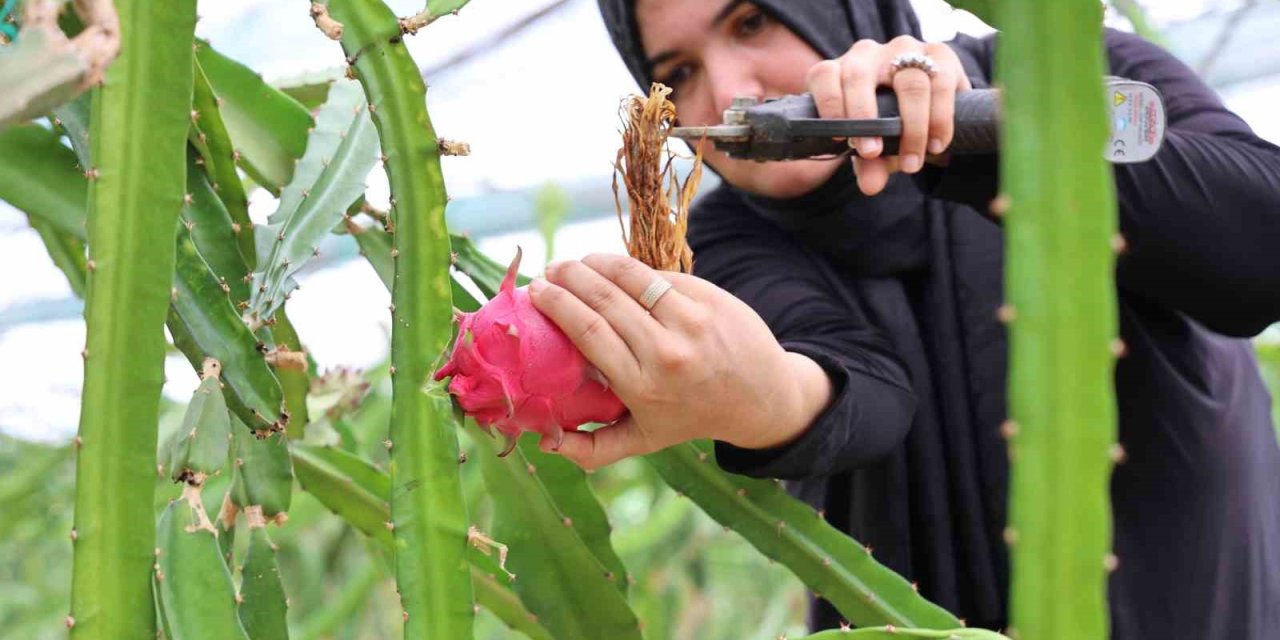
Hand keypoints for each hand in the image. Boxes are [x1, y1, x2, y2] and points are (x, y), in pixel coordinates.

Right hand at [528, 254, 832, 470]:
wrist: (762, 397)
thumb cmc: (690, 418)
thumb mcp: (644, 441)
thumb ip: (592, 449)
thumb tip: (543, 443)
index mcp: (642, 385)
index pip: (588, 332)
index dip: (557, 305)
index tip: (535, 292)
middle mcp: (667, 351)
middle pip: (604, 299)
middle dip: (569, 277)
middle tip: (549, 271)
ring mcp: (692, 320)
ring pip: (632, 277)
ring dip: (596, 263)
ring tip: (576, 263)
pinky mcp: (710, 297)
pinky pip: (660, 276)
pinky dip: (631, 270)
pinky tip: (613, 269)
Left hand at [805, 35, 971, 195]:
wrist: (929, 105)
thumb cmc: (888, 125)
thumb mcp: (874, 147)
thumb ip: (869, 165)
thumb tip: (870, 186)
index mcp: (839, 71)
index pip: (823, 76)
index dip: (829, 105)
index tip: (841, 141)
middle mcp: (867, 54)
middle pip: (858, 77)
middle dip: (865, 119)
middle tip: (872, 154)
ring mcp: (903, 48)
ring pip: (909, 83)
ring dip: (912, 128)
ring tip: (913, 162)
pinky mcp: (939, 52)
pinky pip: (941, 84)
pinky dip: (939, 119)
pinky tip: (936, 145)